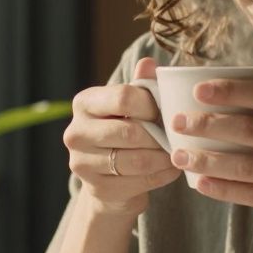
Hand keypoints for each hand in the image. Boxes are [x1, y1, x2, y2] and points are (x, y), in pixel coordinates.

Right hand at [65, 57, 181, 215]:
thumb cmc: (124, 132)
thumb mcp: (131, 107)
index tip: (163, 112)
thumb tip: (149, 62)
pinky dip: (162, 175)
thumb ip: (141, 86)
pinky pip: (140, 181)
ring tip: (177, 153)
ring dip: (164, 158)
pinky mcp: (97, 189)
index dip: (151, 105)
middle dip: (160, 136)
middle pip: (131, 132)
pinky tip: (171, 169)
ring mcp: (82, 163)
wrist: (110, 179)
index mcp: (84, 103)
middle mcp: (76, 132)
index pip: (123, 97)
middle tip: (176, 137)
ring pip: (137, 160)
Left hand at [168, 78, 252, 245]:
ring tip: (179, 155)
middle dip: (209, 124)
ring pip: (248, 166)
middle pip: (252, 129)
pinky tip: (201, 184)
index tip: (200, 87)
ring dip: (208, 160)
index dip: (232, 90)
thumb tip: (248, 83)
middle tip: (177, 121)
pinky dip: (225, 190)